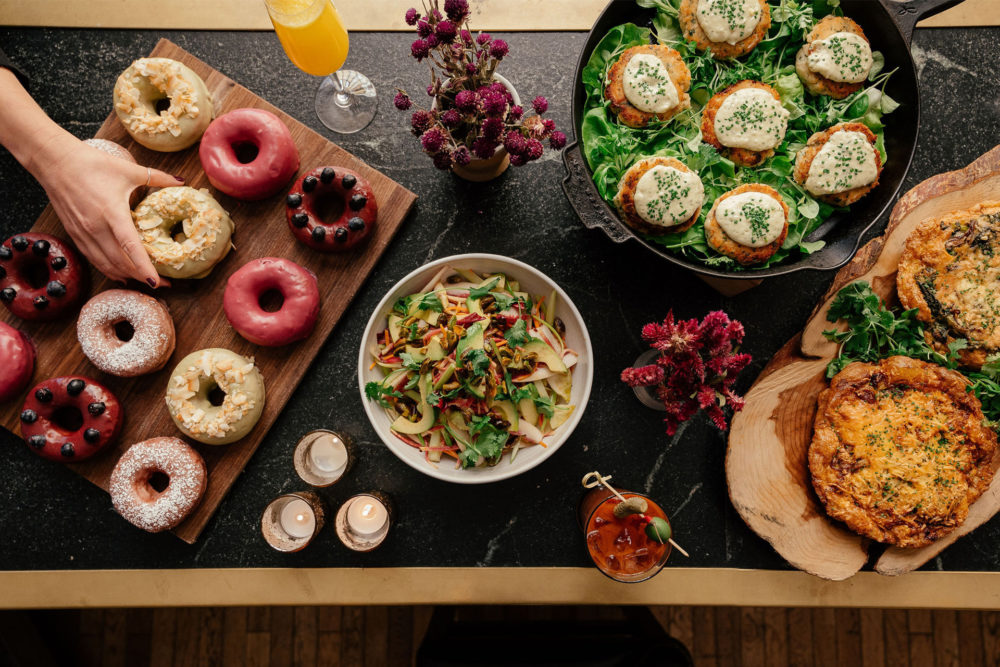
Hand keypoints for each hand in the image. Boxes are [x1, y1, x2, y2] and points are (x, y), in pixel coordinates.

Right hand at [33, 135, 179, 286]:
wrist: (54, 161)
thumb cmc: (92, 163)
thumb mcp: (128, 169)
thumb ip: (157, 177)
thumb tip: (181, 181)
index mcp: (112, 213)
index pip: (130, 247)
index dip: (144, 267)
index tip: (157, 282)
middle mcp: (96, 227)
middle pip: (120, 262)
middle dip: (142, 277)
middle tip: (163, 284)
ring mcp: (83, 233)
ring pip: (106, 264)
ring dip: (126, 276)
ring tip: (145, 281)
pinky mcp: (74, 234)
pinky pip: (93, 258)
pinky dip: (109, 269)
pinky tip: (121, 274)